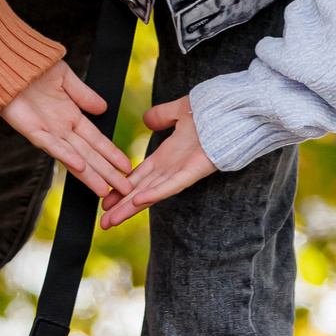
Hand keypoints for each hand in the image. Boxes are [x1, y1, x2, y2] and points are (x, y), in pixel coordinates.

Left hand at [0, 58, 134, 198]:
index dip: (111, 154)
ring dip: (90, 174)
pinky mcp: (32, 131)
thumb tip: (104, 109)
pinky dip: (66, 156)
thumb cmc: (34, 69)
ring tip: (104, 191)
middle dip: (107, 173)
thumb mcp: (65, 78)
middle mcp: (61, 129)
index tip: (127, 167)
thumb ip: (84, 95)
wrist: (9, 63)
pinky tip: (80, 166)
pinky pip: (51, 146)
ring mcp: (48, 132)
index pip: (96, 140)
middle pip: (89, 155)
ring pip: (73, 157)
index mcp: (71, 117)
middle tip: (125, 190)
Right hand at [99, 96, 213, 229]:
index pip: (138, 177)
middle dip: (121, 207)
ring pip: (150, 194)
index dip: (121, 189)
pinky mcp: (193, 172)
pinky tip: (138, 202)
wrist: (233, 111)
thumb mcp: (180, 111)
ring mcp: (181, 172)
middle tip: (103, 224)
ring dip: (130, 208)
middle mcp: (171, 168)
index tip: (105, 201)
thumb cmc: (212, 112)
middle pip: (140, 191)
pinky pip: (171, 186)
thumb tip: (146, 119)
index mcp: (166, 157)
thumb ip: (162, 116)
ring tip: (111, 222)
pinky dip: (154, 194)